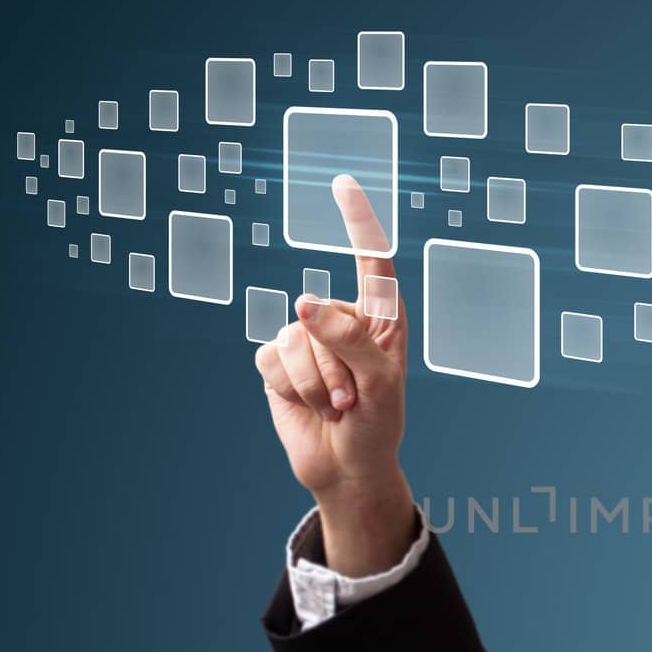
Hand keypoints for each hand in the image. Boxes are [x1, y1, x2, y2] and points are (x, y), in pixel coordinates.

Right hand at [255, 174, 416, 573]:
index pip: (371, 261)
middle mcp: (340, 320)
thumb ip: (350, 341)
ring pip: (293, 340)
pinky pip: (271, 360)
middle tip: (354, 400)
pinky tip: (310, 406)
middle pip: (322, 316)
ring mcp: (306, 340)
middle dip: (336, 366)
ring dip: (316, 383)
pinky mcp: (277, 363)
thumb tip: (304, 304)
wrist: (347, 467)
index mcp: (380, 318)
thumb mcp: (379, 385)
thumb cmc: (378, 425)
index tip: (342, 183)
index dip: (357, 222)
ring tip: (336, 407)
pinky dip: (292, 389)